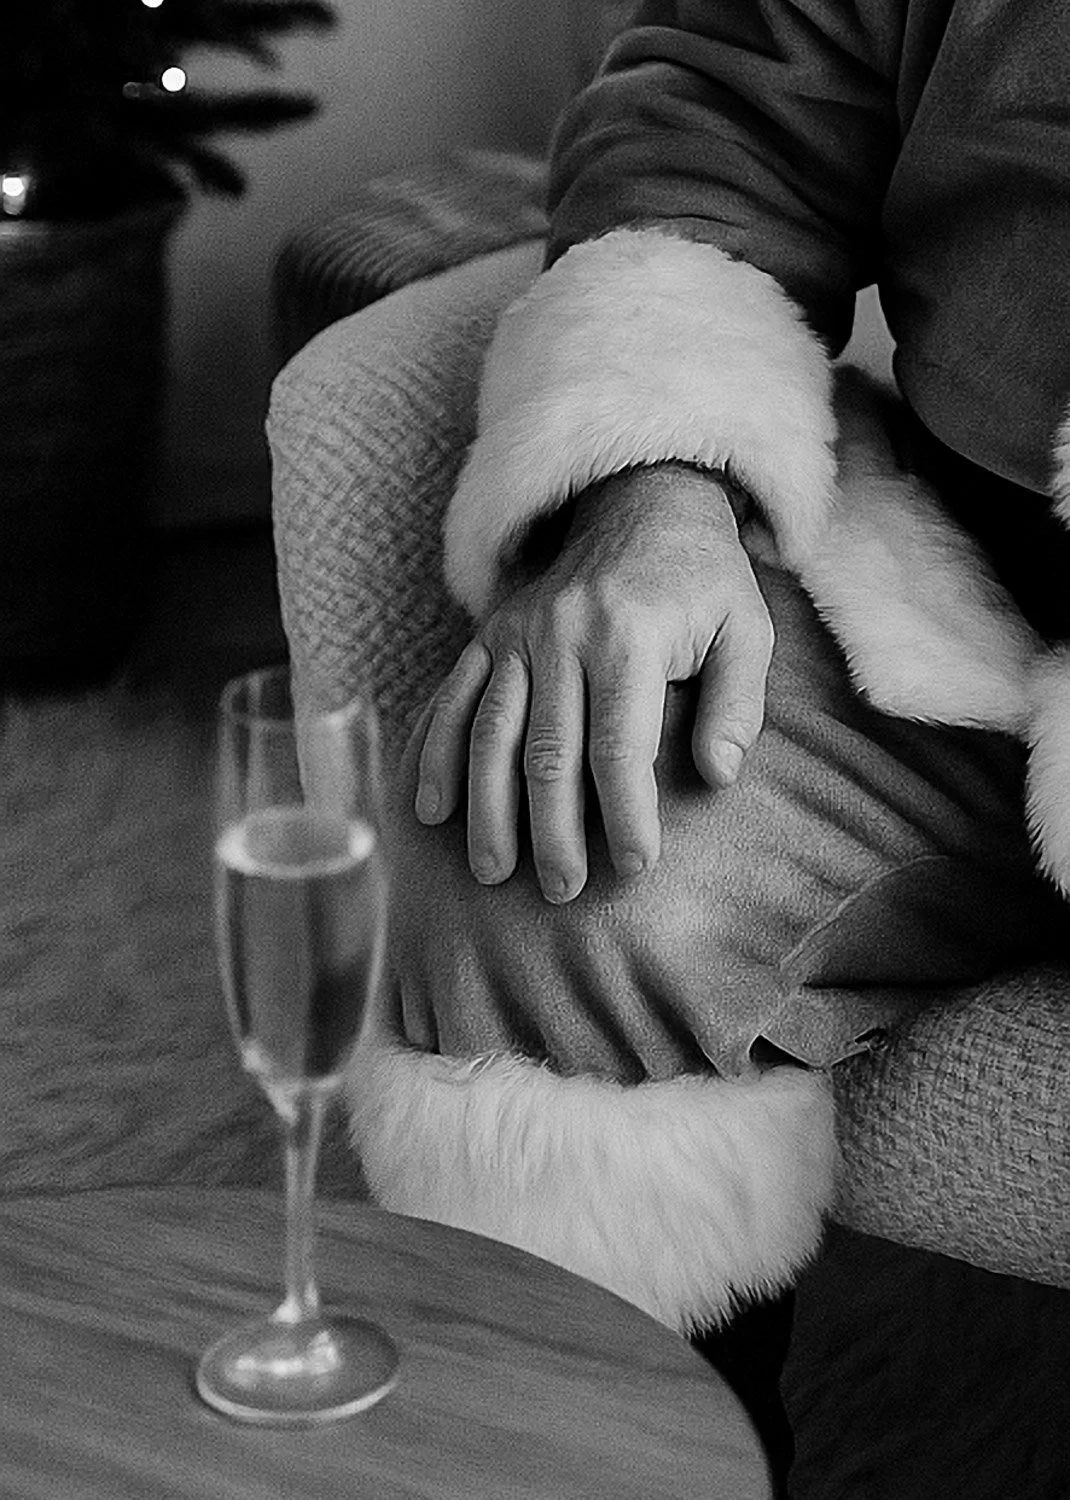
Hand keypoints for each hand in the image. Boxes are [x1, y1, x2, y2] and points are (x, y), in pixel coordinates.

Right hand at [412, 463, 774, 901]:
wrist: (642, 502)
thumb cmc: (703, 583)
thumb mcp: (747, 629)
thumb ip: (738, 704)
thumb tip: (718, 775)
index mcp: (628, 637)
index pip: (620, 746)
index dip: (625, 813)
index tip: (635, 866)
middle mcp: (562, 634)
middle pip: (548, 753)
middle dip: (552, 830)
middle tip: (562, 890)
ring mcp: (518, 634)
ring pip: (492, 734)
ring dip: (488, 808)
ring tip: (492, 871)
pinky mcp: (491, 634)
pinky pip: (455, 699)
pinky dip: (439, 754)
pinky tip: (431, 809)